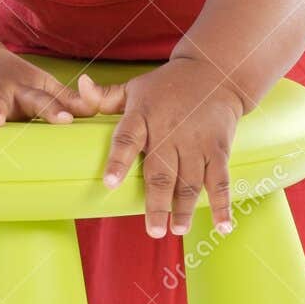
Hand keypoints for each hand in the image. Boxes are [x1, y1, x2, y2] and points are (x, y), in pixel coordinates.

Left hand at [77, 56, 245, 237]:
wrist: (215, 72)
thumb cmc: (166, 86)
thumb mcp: (134, 87)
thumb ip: (105, 96)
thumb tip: (81, 84)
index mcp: (143, 117)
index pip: (127, 138)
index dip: (118, 160)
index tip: (110, 183)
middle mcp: (169, 131)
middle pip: (162, 171)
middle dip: (158, 203)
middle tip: (154, 230)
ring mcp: (196, 142)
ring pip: (190, 181)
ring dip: (186, 208)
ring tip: (178, 229)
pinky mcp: (218, 149)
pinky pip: (221, 180)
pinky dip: (223, 204)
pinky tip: (223, 226)